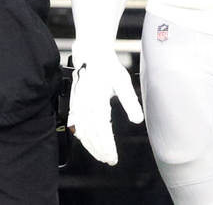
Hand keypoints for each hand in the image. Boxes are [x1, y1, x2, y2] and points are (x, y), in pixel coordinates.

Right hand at [67, 49, 143, 165]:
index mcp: (97, 99)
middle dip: (99, 149)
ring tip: (100, 155)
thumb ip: (130, 102)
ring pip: (81, 130)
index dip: (106, 145)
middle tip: (109, 160)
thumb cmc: (108, 67)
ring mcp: (78, 103)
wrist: (90, 53)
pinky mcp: (74, 103)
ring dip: (90, 145)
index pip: (101, 129)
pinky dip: (81, 135)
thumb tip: (137, 120)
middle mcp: (85, 103)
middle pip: (90, 133)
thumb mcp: (123, 81)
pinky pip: (75, 123)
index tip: (113, 157)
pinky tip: (86, 141)